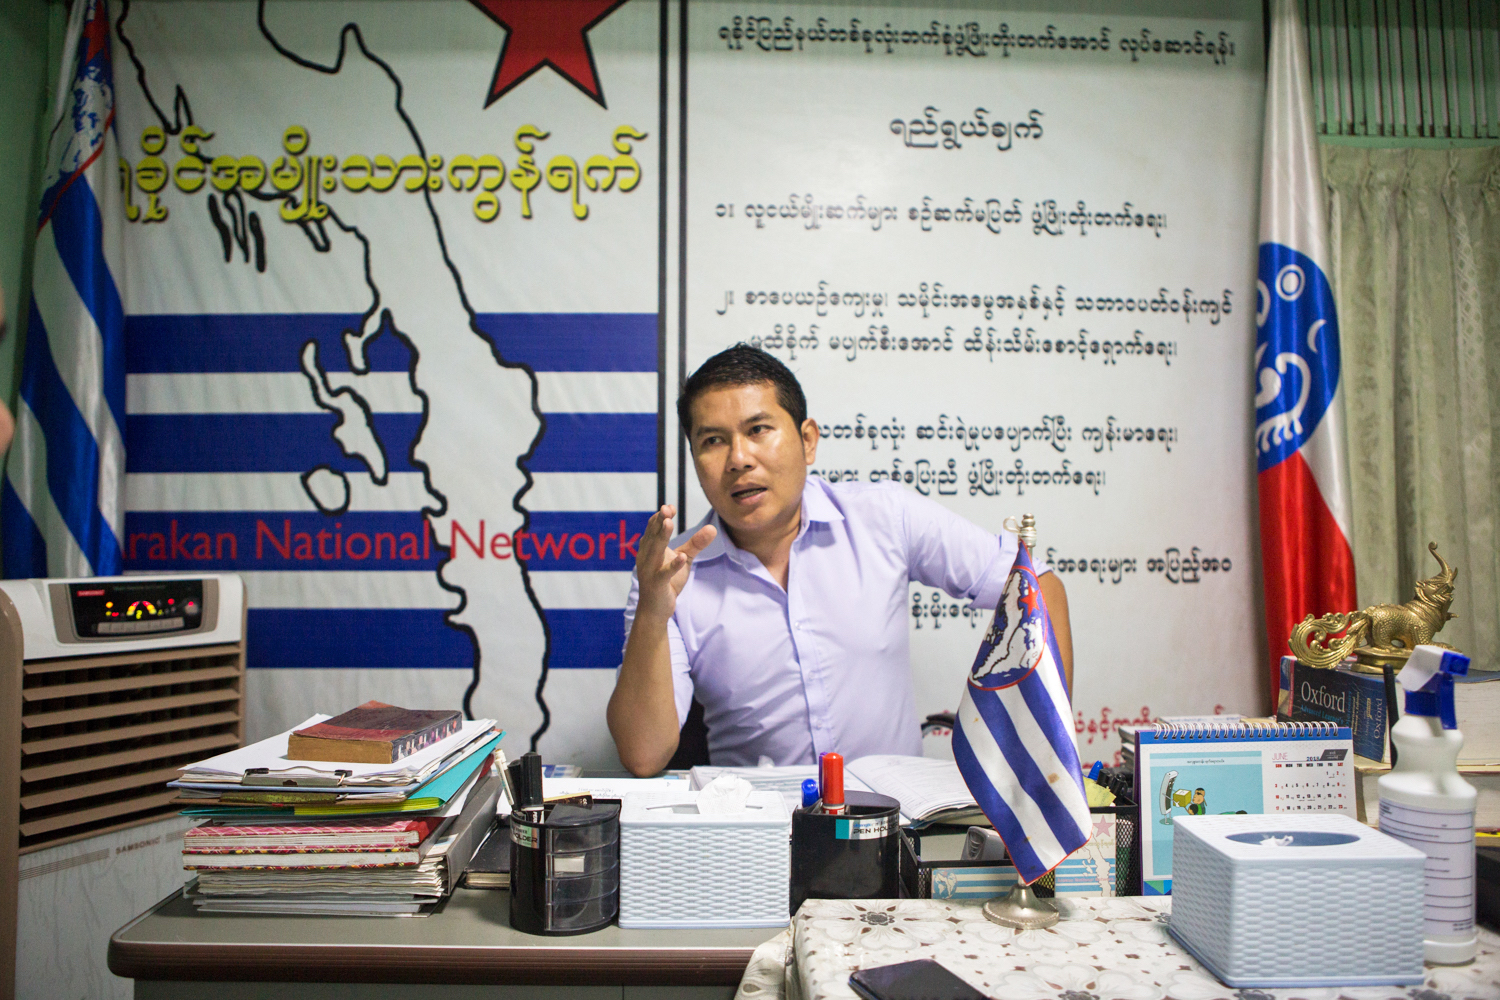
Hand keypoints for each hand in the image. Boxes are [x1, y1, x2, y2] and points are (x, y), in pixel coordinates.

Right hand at [634, 504, 715, 621]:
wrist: (656, 609)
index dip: (660, 517)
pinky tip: (682, 557)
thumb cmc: (667, 581)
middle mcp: (646, 557)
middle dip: (659, 522)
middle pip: (652, 536)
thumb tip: (713, 528)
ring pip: (655, 551)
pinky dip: (673, 565)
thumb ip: (696, 544)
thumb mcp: (684, 559)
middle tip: (666, 509)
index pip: (653, 529)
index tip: (670, 506)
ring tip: (669, 523)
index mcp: (649, 548)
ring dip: (662, 537)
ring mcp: (649, 571)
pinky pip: (664, 574)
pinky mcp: (657, 585)